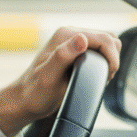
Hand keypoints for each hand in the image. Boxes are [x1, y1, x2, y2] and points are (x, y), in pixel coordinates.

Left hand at [0, 27, 121, 136]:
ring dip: (108, 60)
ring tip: (98, 77)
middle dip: (111, 58)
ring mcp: (73, 43)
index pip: (104, 38)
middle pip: (108, 39)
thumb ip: (63, 56)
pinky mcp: (75, 53)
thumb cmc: (34, 92)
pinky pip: (99, 52)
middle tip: (102, 77)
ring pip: (106, 45)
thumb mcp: (49, 76)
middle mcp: (69, 36)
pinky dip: (103, 63)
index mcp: (65, 36)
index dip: (111, 57)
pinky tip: (93, 76)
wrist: (24, 101)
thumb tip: (82, 39)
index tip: (107, 75)